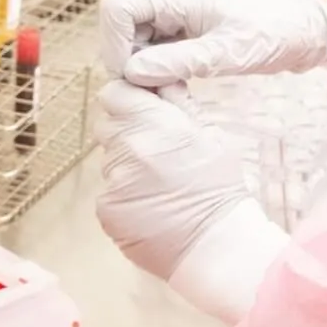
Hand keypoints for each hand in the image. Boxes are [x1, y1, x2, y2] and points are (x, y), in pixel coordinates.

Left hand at [94, 81, 287, 323]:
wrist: (214, 245)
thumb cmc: (220, 189)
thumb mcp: (211, 136)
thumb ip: (180, 106)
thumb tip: (162, 81)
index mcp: (157, 126)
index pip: (115, 93)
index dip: (127, 96)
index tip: (140, 105)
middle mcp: (129, 150)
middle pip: (108, 124)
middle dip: (127, 129)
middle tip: (155, 147)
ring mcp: (114, 182)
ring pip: (110, 160)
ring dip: (127, 164)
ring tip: (158, 182)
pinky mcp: (106, 210)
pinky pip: (109, 191)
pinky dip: (125, 194)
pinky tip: (151, 205)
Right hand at [102, 0, 326, 85]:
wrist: (301, 32)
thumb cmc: (270, 34)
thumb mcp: (227, 52)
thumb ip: (179, 61)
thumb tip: (131, 72)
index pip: (117, 11)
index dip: (113, 44)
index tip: (130, 76)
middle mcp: (168, 1)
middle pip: (121, 30)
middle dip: (128, 61)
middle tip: (154, 90)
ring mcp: (174, 17)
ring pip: (135, 44)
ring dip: (143, 69)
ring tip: (170, 89)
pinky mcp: (182, 33)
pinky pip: (153, 51)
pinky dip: (157, 70)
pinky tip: (176, 85)